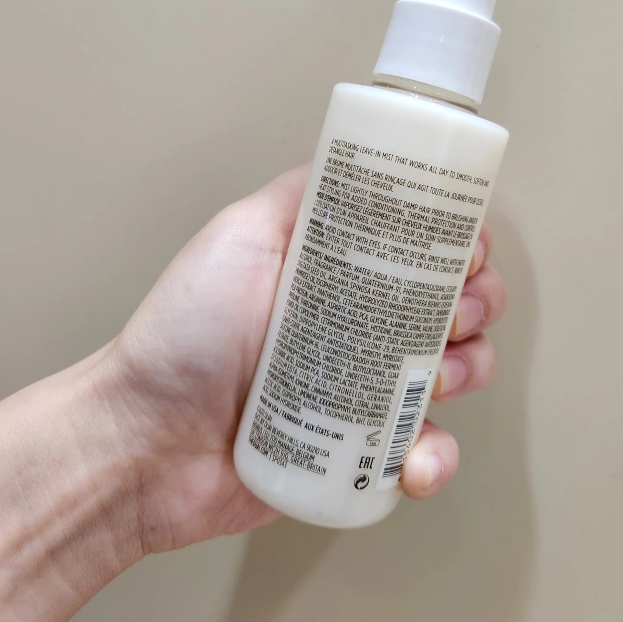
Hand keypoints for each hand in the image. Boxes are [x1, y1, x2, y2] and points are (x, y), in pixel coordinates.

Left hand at [102, 164, 506, 551]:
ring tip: (433, 382)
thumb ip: (300, 195)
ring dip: (468, 372)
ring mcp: (362, 390)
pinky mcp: (360, 452)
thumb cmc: (182, 334)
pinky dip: (434, 457)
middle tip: (454, 317)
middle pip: (454, 305)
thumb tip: (358, 161)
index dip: (460, 247)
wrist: (146, 440)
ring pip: (455, 372)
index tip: (465, 255)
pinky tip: (413, 461)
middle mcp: (358, 326)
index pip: (422, 248)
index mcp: (337, 273)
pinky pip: (424, 451)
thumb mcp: (241, 235)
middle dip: (476, 306)